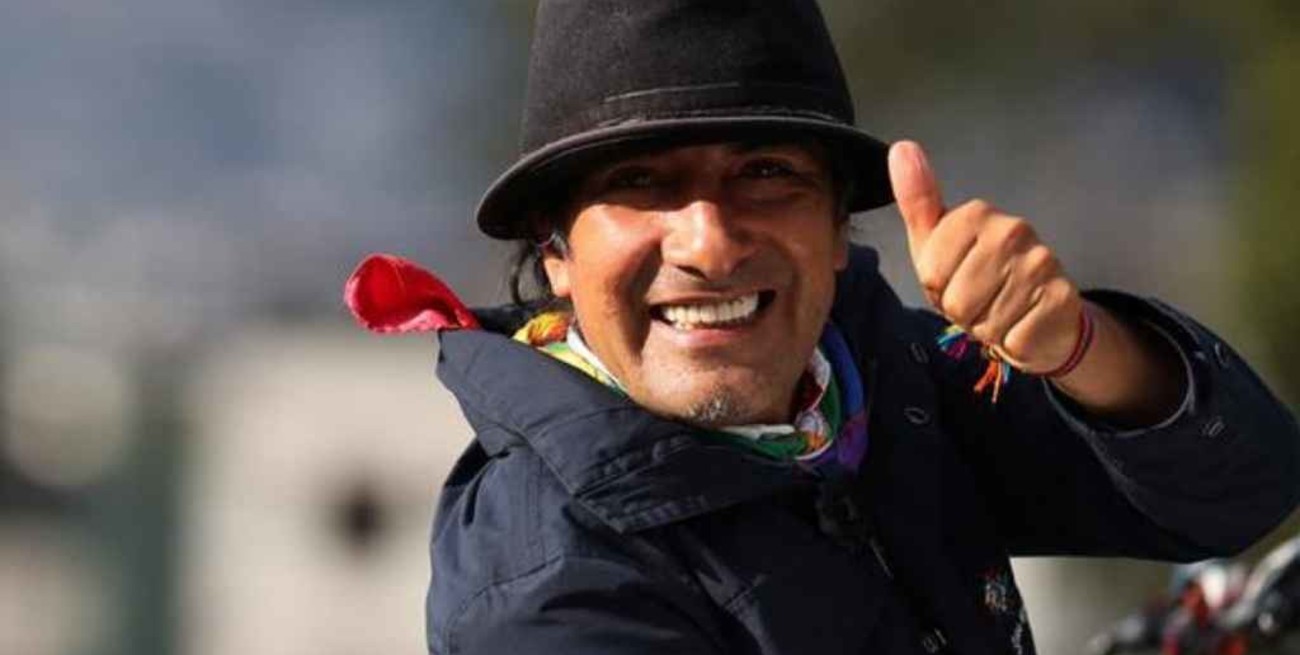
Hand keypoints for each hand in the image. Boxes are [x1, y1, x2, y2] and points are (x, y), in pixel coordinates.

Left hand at [888, 140, 1083, 374]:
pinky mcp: (1061, 299)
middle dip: (962, 311)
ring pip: (983, 322)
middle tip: (981, 299)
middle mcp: (1015, 231)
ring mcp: (1042, 263)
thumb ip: (918, 200)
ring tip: (1000, 310)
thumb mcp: (936, 242)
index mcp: (978, 214)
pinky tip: (1023, 324)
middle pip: (955, 300)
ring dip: (987, 327)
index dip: (938, 288)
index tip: (956, 279)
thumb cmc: (977, 276)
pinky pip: (1012, 339)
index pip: (931, 273)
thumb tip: (901, 148)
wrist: (1039, 313)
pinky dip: (1012, 342)